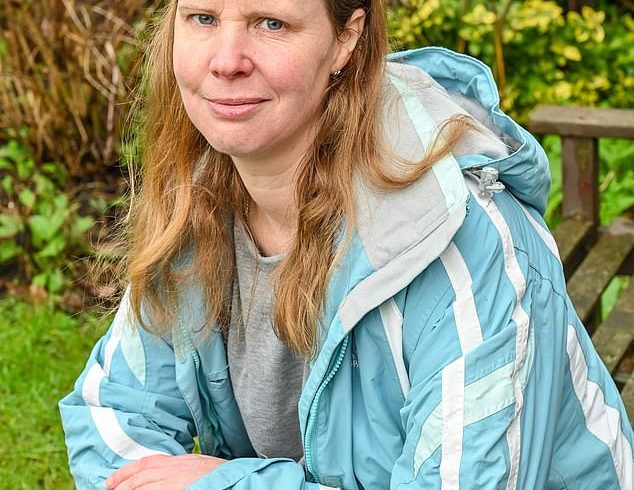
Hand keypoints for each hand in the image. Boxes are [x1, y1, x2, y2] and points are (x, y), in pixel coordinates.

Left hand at [104, 454, 225, 488]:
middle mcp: (168, 471)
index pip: (142, 464)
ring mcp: (170, 484)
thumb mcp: (195, 462)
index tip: (111, 481)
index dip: (123, 473)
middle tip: (109, 489)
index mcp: (173, 461)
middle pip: (137, 478)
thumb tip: (166, 470)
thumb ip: (178, 466)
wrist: (230, 479)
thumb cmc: (217, 472)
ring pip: (141, 488)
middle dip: (120, 485)